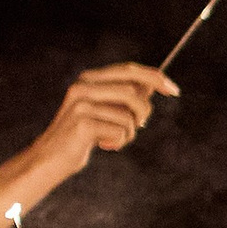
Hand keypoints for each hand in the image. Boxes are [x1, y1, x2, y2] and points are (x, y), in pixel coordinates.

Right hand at [29, 64, 177, 180]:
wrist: (52, 157)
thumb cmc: (84, 135)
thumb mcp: (105, 111)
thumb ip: (124, 96)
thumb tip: (152, 83)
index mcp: (89, 79)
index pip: (128, 70)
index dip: (154, 77)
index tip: (174, 90)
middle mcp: (83, 87)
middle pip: (133, 92)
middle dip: (143, 113)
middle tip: (138, 125)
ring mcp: (82, 104)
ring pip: (129, 116)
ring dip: (129, 133)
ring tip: (113, 138)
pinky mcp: (83, 123)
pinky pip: (121, 132)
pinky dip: (119, 142)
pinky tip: (104, 145)